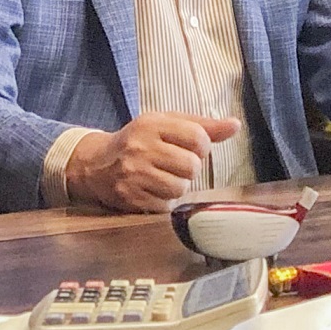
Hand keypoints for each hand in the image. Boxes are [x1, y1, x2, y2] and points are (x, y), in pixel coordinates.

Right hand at [64, 111, 240, 211]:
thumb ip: (202, 125)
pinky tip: (151, 190)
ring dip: (176, 187)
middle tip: (174, 165)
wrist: (95, 165)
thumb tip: (235, 125)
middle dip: (189, 169)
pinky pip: (165, 206)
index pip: (198, 137)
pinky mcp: (129, 197)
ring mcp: (133, 173)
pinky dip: (163, 202)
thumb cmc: (139, 142)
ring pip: (180, 188)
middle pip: (192, 166)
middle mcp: (141, 147)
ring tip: (162, 178)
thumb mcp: (166, 125)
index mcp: (152, 124)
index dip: (202, 147)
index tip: (191, 149)